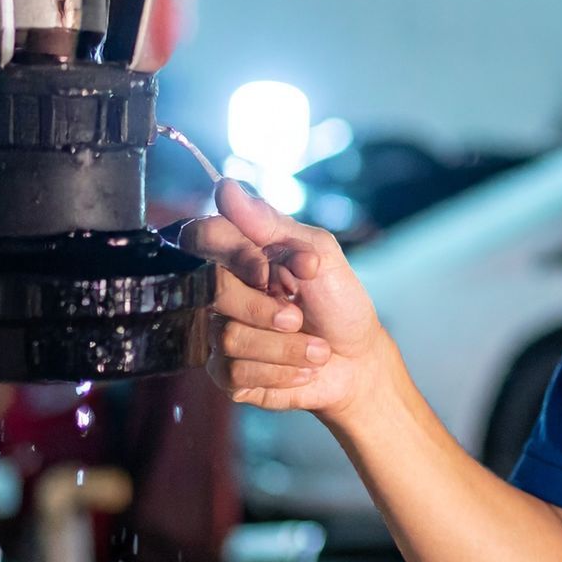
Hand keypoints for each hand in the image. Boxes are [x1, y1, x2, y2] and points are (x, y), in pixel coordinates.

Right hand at [180, 180, 387, 419]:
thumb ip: (272, 224)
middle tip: (299, 315)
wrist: (358, 361)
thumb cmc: (339, 303)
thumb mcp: (319, 254)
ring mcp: (220, 331)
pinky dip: (280, 371)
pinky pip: (234, 371)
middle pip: (213, 290)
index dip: (234, 254)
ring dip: (285, 345)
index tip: (268, 270)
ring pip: (229, 336)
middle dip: (266, 308)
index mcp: (241, 254)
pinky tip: (301, 368)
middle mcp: (222, 291)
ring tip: (314, 348)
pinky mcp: (226, 372)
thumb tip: (226, 189)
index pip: (203, 238)